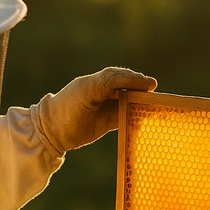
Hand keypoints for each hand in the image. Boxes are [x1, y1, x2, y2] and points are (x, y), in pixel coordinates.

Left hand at [37, 67, 157, 153]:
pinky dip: (136, 119)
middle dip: (143, 92)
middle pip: (129, 89)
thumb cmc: (67, 108)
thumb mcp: (88, 90)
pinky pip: (126, 118)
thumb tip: (134, 81)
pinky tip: (144, 120)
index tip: (152, 85)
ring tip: (156, 108)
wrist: (52, 132)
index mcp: (99, 82)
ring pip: (130, 103)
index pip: (122, 77)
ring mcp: (106, 107)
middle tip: (158, 97)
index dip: (137, 80)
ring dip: (142, 105)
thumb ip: (109, 82)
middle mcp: (104, 93)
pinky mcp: (107, 122)